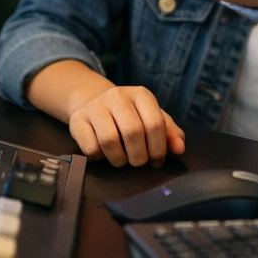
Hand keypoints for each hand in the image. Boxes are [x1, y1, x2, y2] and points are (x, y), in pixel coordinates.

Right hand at [68, 84, 186, 166]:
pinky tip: (105, 154)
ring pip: (109, 141)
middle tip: (139, 162)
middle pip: (133, 132)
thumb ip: (170, 133)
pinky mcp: (77, 120)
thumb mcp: (153, 119)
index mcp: (141, 94)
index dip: (158, 148)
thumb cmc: (131, 116)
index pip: (155, 123)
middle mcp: (117, 96)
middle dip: (139, 157)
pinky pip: (91, 147)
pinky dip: (100, 158)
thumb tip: (180, 149)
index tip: (157, 160)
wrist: (94, 103)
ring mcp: (95, 106)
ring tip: (123, 160)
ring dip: (119, 159)